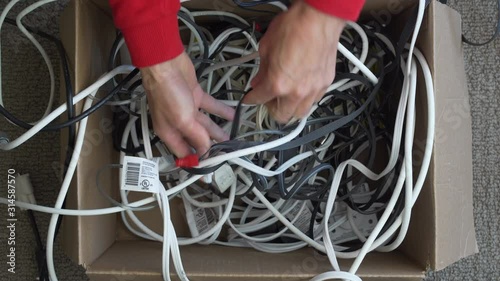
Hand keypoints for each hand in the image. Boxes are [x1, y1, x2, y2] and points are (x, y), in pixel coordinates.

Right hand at [141, 52, 234, 157]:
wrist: (166, 64)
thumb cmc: (166, 91)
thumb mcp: (183, 120)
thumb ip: (196, 136)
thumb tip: (205, 150)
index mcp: (169, 132)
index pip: (184, 153)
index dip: (196, 161)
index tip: (209, 168)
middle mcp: (177, 122)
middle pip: (196, 139)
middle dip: (210, 147)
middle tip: (225, 153)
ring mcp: (186, 109)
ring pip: (205, 124)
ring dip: (217, 131)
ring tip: (231, 139)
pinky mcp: (195, 96)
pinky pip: (210, 107)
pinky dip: (221, 111)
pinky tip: (232, 115)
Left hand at [244, 0, 345, 122]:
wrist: (318, 17)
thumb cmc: (294, 27)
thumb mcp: (266, 48)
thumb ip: (261, 70)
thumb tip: (259, 80)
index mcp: (277, 84)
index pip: (258, 100)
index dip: (250, 99)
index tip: (249, 98)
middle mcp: (297, 91)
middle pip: (281, 116)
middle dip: (270, 109)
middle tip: (267, 99)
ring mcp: (314, 89)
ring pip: (300, 113)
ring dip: (289, 108)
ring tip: (284, 96)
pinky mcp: (326, 82)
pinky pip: (314, 100)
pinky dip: (305, 98)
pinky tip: (300, 88)